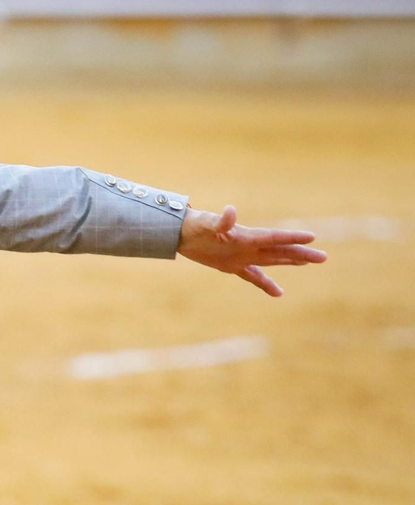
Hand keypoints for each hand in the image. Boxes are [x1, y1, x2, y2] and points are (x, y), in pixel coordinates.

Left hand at [177, 205, 326, 296]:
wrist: (180, 233)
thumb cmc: (194, 226)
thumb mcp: (207, 224)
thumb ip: (222, 220)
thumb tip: (230, 211)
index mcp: (246, 236)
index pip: (274, 237)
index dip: (292, 237)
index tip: (312, 236)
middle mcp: (248, 246)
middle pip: (280, 250)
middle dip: (301, 253)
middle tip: (323, 257)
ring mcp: (242, 256)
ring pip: (272, 260)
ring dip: (290, 261)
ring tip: (310, 262)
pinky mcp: (232, 265)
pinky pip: (253, 276)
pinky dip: (265, 284)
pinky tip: (278, 293)